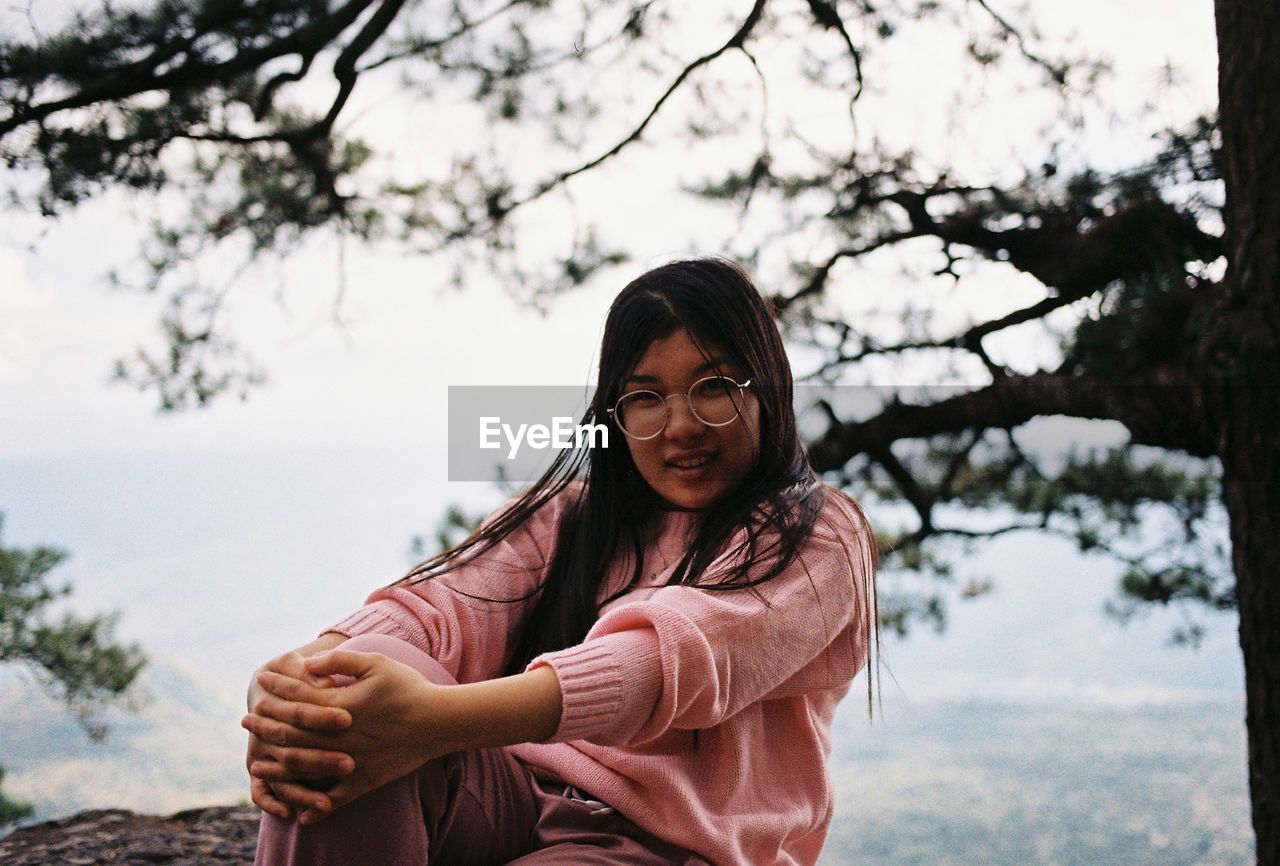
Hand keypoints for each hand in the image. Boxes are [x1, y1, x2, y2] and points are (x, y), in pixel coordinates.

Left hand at [242, 649, 456, 822]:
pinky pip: (335, 799)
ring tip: (257, 765)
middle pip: (292, 732)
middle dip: (266, 725)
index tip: (261, 680)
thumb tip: (308, 664)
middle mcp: (336, 736)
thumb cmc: (409, 688)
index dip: (277, 687)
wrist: (438, 722)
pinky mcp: (364, 781)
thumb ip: (339, 660)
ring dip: (277, 767)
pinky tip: (303, 816)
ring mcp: (348, 762)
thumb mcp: (376, 663)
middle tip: (247, 720)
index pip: (297, 696)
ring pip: (303, 768)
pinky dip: (317, 808)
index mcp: (338, 706)